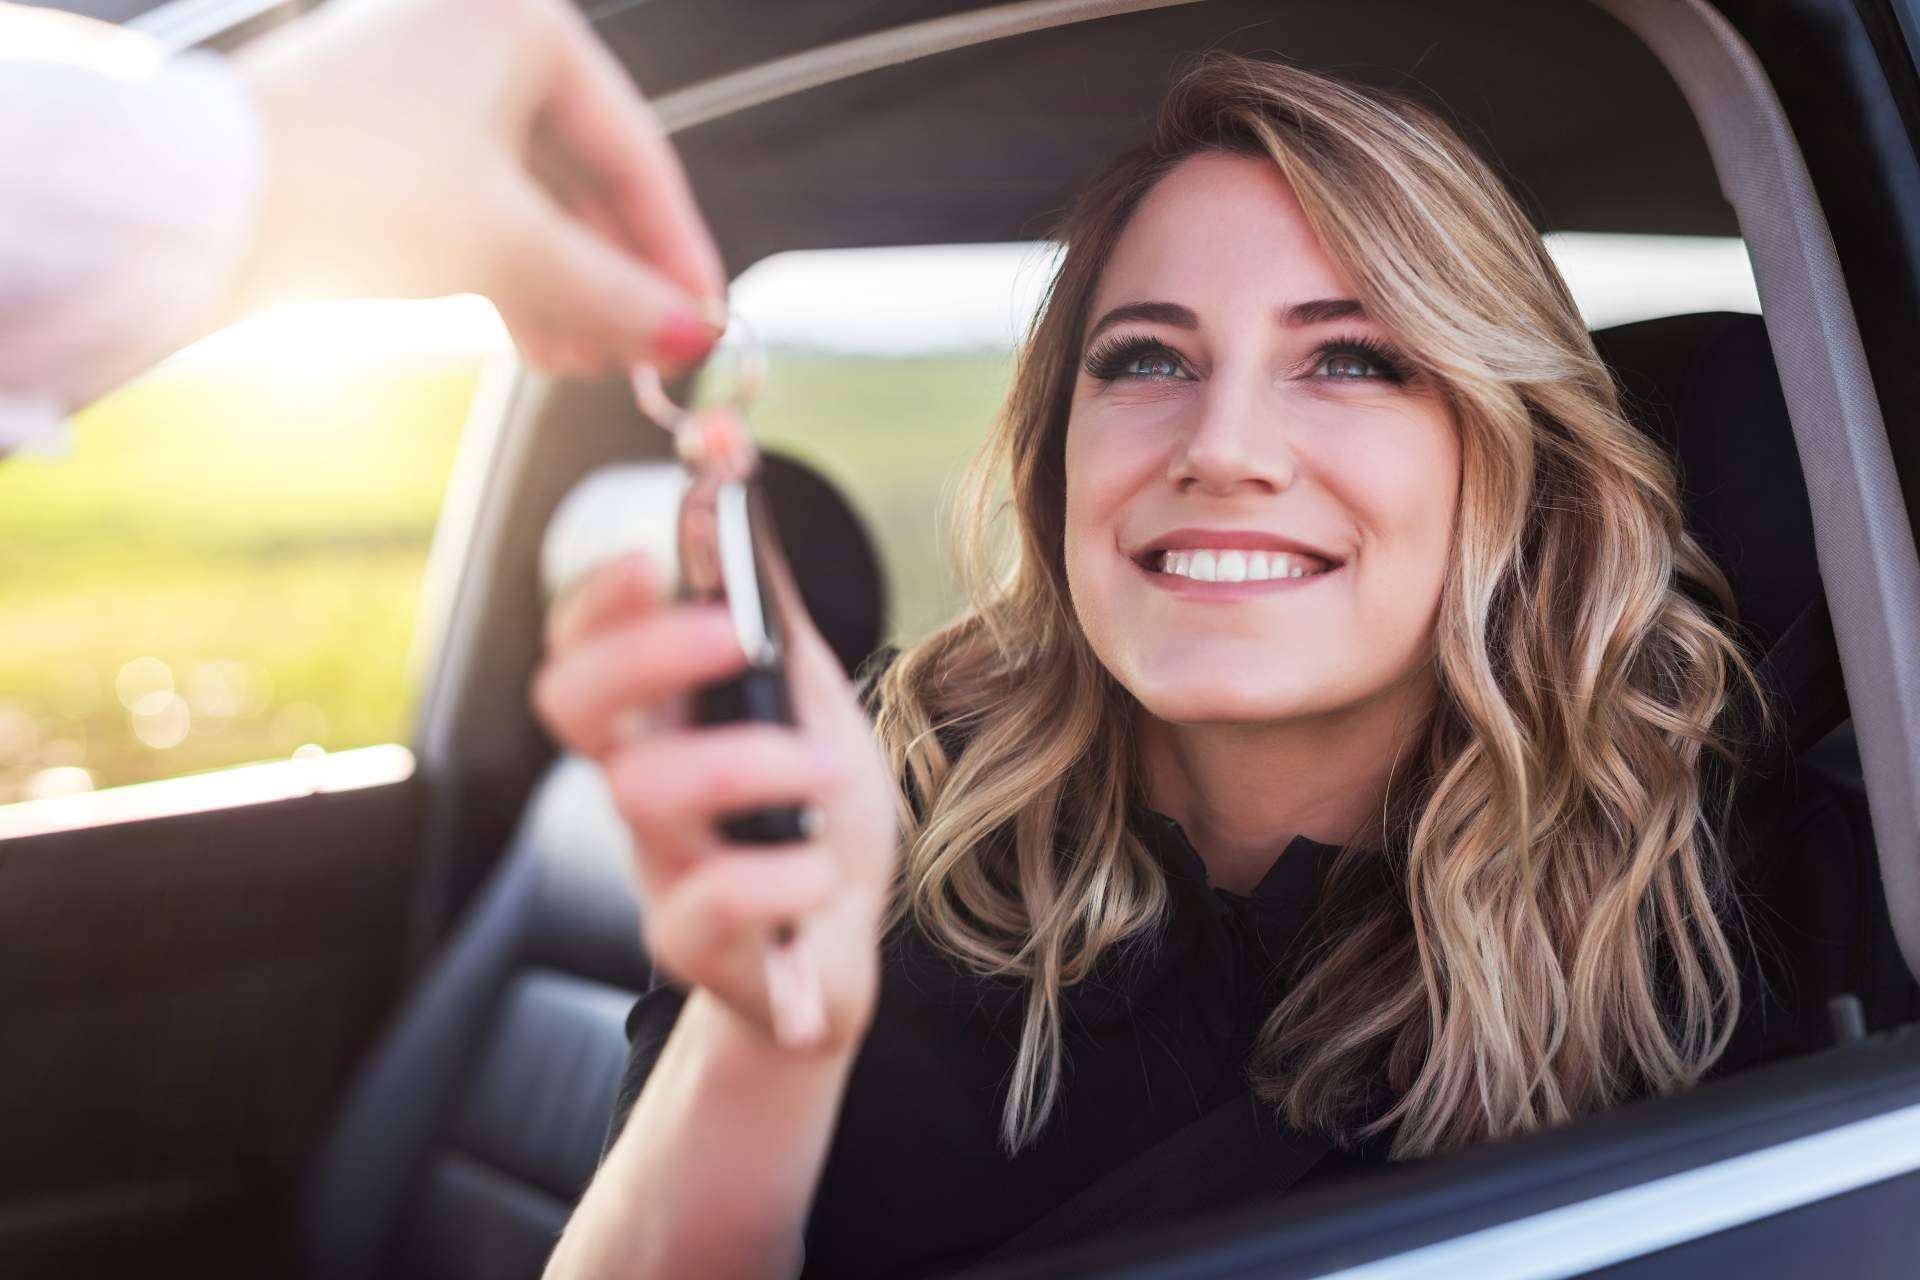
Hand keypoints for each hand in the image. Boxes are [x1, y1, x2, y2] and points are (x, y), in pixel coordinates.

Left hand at [228, 0, 725, 374]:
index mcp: (522, 22)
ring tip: (588, 366)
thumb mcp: (510, 249)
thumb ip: (616, 293)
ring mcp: (423, 83)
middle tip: (648, 358)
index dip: (678, 251)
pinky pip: (477, 206)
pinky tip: (536, 341)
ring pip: (531, 200)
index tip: (706, 324)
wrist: (189, 208)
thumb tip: (694, 336)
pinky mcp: (381, 135)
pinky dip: (512, 273)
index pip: (638, 154)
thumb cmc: (357, 193)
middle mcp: (475, 34)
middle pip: (584, 178)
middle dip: (617, 280)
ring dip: (568, 289)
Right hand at [531, 553, 900, 1056]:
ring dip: (744, 763)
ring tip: (823, 768)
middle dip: (647, 650)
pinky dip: (779, 877)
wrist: (840, 952)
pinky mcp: (699, 945)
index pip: (581, 643)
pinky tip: (822, 873)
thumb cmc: (813, 815)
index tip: (656, 555)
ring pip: (642, 793)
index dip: (600, 595)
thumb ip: (770, 602)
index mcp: (663, 718)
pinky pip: (706, 906)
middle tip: (739, 636)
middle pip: (572, 702)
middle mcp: (643, 784)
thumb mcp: (808, 693)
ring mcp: (661, 864)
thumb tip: (735, 476)